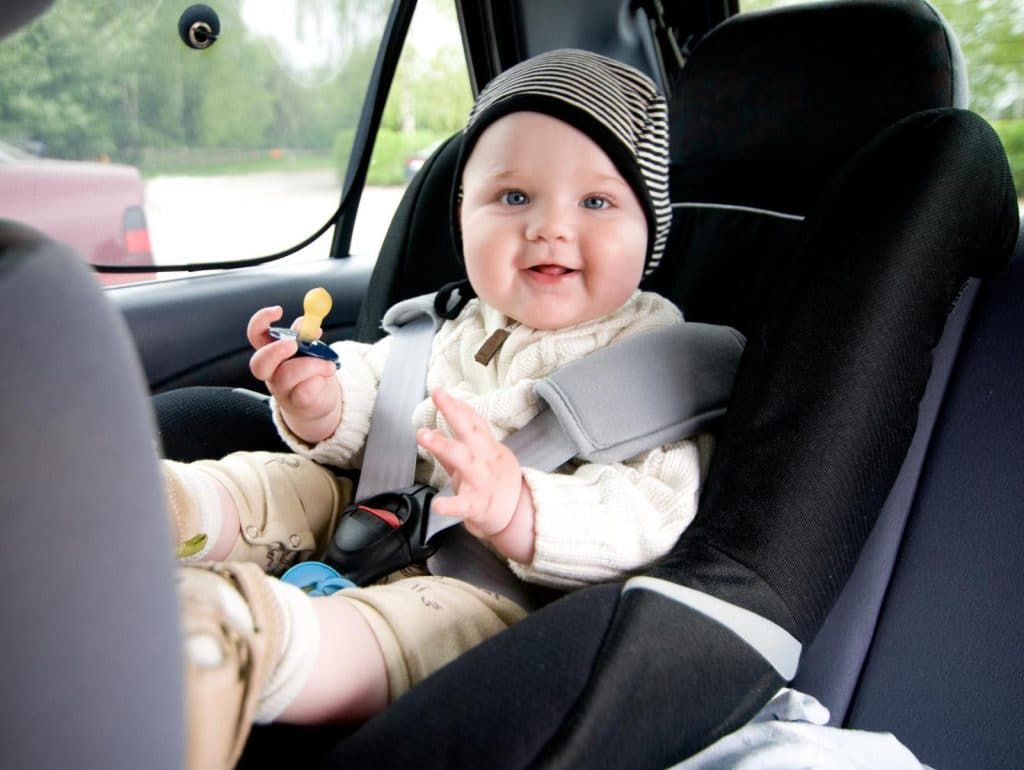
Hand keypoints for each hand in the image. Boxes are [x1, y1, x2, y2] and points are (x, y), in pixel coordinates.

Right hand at [247, 305, 342, 442]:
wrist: (318, 405)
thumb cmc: (310, 373)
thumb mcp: (308, 350)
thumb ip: (306, 335)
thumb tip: (307, 322)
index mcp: (271, 353)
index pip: (256, 335)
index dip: (261, 321)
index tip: (278, 310)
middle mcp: (272, 372)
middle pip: (259, 362)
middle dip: (276, 350)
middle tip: (295, 345)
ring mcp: (282, 390)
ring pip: (287, 374)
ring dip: (313, 364)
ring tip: (328, 364)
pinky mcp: (298, 404)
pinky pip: (305, 391)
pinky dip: (318, 381)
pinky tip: (324, 379)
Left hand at [416, 389, 534, 561]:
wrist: (518, 516)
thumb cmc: (494, 486)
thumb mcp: (478, 462)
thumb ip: (454, 448)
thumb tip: (432, 431)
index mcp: (487, 449)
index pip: (474, 422)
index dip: (458, 406)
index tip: (441, 392)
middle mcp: (486, 460)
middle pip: (471, 432)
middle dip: (454, 412)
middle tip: (437, 397)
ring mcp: (482, 481)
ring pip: (464, 460)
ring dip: (443, 445)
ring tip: (422, 435)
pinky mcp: (479, 505)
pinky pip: (464, 504)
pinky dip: (451, 505)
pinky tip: (437, 504)